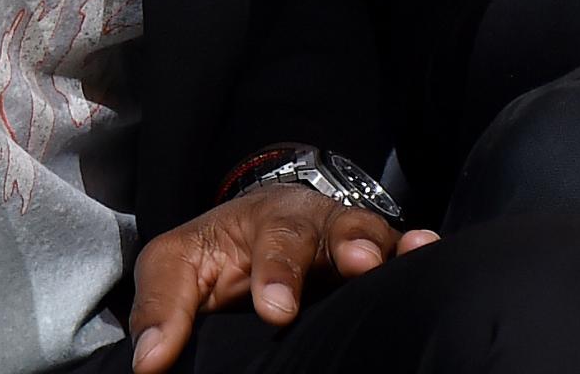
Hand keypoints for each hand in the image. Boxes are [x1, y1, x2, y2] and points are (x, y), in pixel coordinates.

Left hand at [127, 184, 435, 372]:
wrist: (249, 234)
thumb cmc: (212, 255)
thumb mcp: (174, 266)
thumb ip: (162, 309)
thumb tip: (149, 362)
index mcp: (262, 220)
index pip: (270, 240)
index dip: (276, 273)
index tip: (276, 310)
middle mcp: (312, 223)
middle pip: (332, 226)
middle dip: (346, 242)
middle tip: (358, 262)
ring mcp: (347, 243)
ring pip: (373, 233)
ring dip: (388, 247)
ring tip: (408, 255)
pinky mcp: (372, 266)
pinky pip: (398, 252)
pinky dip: (415, 251)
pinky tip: (430, 252)